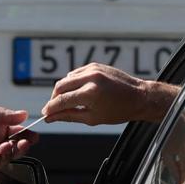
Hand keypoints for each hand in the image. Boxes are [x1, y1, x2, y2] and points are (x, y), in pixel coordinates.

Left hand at [0, 100, 34, 173]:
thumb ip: (1, 115)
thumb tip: (23, 114)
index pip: (17, 132)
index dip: (26, 134)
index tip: (33, 134)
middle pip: (14, 148)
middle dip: (21, 147)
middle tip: (23, 142)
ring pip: (4, 159)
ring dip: (9, 154)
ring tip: (5, 146)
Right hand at [40, 63, 177, 125]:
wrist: (139, 97)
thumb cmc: (118, 111)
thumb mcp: (92, 118)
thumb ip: (68, 116)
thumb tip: (50, 118)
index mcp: (90, 93)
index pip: (62, 100)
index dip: (51, 108)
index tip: (45, 114)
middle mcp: (90, 78)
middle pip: (60, 87)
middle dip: (54, 99)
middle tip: (53, 110)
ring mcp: (92, 69)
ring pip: (66, 79)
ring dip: (63, 90)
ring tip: (68, 102)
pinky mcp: (95, 65)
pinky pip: (76, 73)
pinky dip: (72, 82)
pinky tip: (77, 92)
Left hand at [162, 109, 184, 183]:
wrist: (166, 112)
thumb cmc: (164, 133)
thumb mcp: (164, 151)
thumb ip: (171, 166)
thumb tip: (178, 179)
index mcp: (181, 144)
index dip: (184, 176)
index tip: (181, 183)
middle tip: (181, 172)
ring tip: (180, 157)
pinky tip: (183, 144)